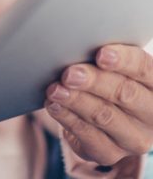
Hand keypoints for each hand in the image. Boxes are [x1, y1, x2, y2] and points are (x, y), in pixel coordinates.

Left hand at [45, 44, 152, 165]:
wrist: (100, 115)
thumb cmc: (105, 80)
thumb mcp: (111, 67)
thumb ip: (103, 58)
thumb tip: (77, 43)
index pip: (144, 69)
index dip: (124, 60)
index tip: (101, 54)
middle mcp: (151, 115)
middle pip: (124, 94)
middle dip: (94, 81)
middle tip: (69, 74)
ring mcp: (133, 138)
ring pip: (104, 116)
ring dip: (76, 100)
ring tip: (55, 89)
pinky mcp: (109, 153)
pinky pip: (87, 135)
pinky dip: (67, 117)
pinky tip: (53, 105)